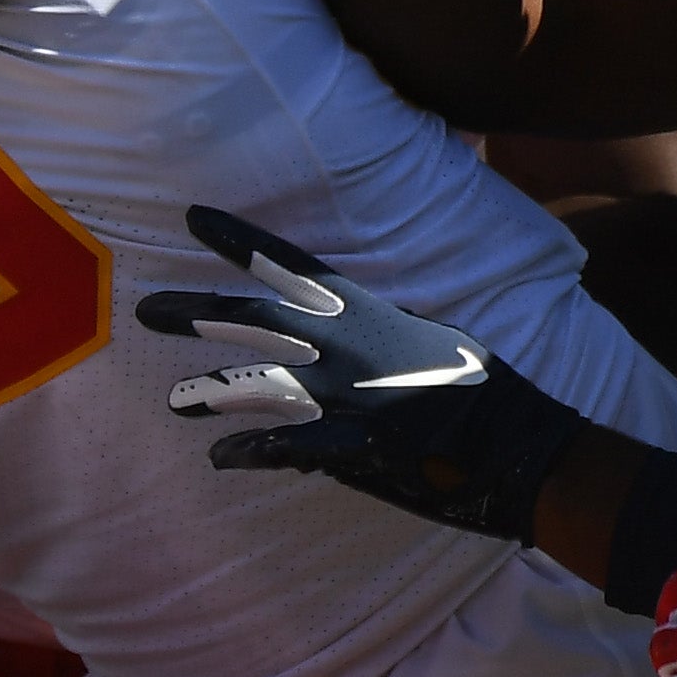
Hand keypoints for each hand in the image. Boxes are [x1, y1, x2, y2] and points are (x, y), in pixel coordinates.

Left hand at [134, 203, 584, 539]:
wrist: (532, 452)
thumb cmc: (484, 396)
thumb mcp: (431, 343)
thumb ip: (377, 331)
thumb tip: (335, 323)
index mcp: (377, 316)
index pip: (297, 269)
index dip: (243, 243)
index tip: (192, 218)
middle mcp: (359, 349)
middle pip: (265, 319)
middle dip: (201, 311)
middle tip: (145, 309)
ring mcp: (359, 398)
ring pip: (266, 382)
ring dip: (213, 390)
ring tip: (173, 400)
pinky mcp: (365, 448)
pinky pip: (294, 449)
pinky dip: (254, 452)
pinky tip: (221, 458)